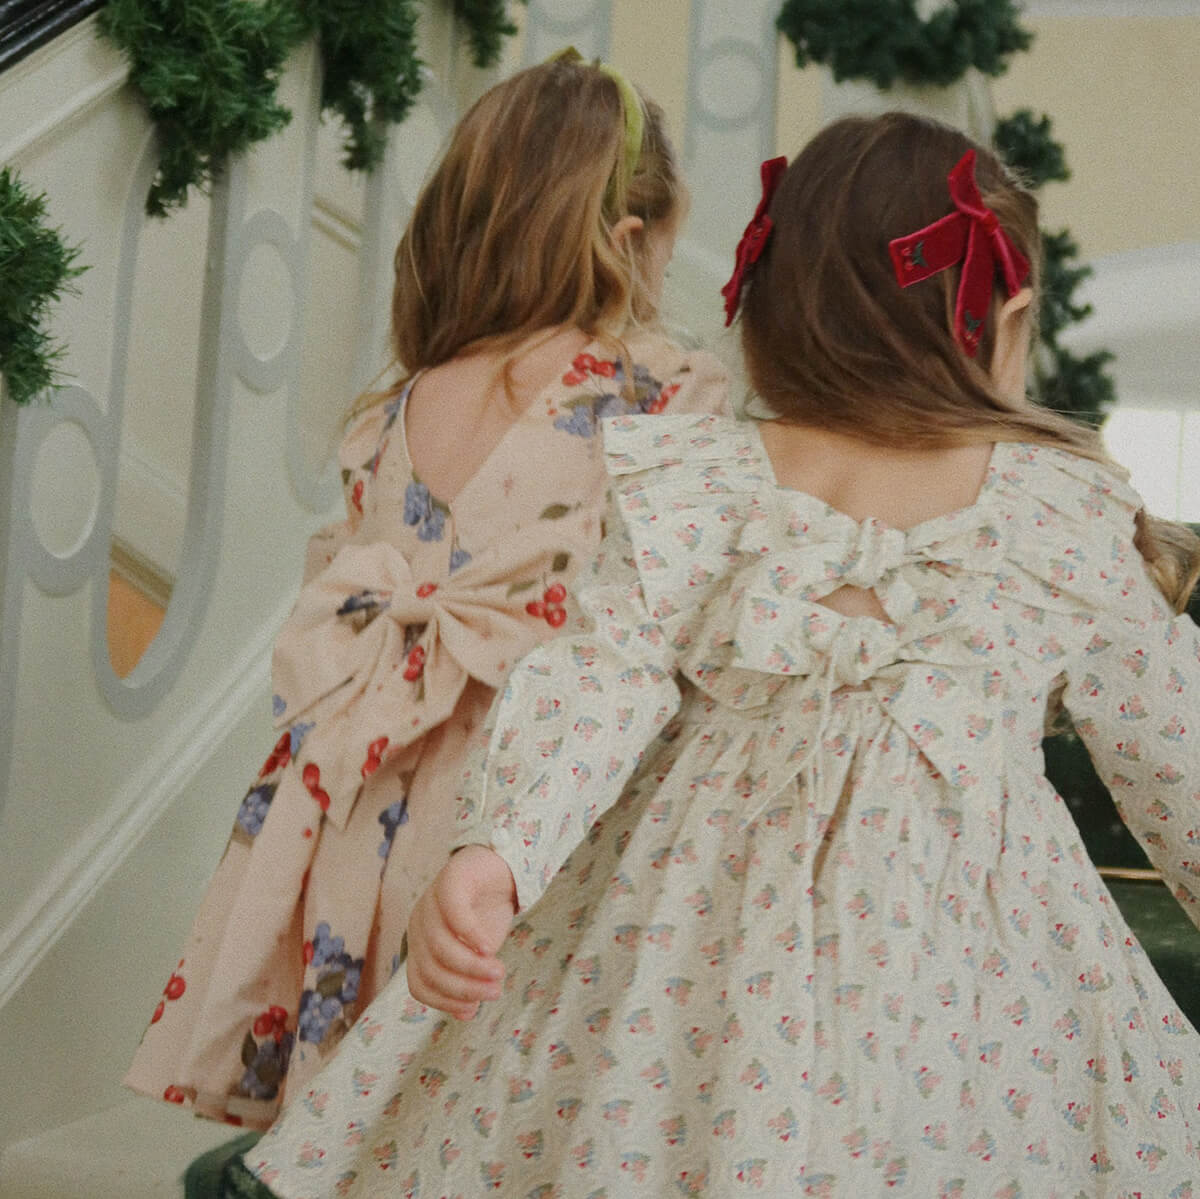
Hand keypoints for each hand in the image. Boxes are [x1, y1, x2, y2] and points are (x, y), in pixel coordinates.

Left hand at [406, 844, 516, 1020]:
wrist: (499, 868)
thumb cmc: (486, 913)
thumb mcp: (477, 953)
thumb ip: (470, 977)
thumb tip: (468, 1012)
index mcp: (421, 944)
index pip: (420, 984)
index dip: (443, 1002)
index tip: (472, 1010)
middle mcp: (419, 924)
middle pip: (430, 968)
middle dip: (463, 986)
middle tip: (495, 991)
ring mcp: (431, 900)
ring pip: (440, 945)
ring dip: (470, 966)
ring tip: (499, 973)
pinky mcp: (450, 879)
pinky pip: (454, 912)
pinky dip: (470, 934)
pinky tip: (489, 947)